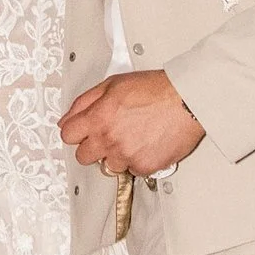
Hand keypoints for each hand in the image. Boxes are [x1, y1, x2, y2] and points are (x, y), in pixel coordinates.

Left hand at [60, 70, 204, 177]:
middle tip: (109, 135)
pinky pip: (132, 170)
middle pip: (84, 157)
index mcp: (98, 118)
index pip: (68, 136)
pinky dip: (137, 160)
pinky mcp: (145, 166)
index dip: (76, 132)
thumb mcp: (113, 84)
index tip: (83, 131)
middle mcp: (110, 140)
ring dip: (116, 155)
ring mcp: (127, 156)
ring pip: (108, 165)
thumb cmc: (155, 89)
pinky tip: (146, 143)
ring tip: (133, 137)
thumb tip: (68, 118)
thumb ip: (85, 102)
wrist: (187, 100)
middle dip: (93, 147)